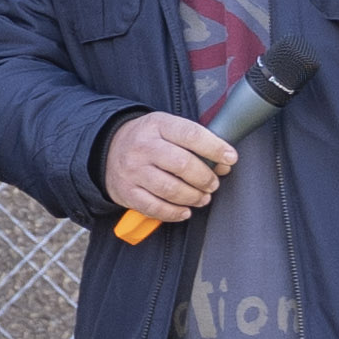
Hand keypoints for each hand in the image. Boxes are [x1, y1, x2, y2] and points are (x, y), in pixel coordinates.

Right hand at [104, 113, 236, 228]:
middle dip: (205, 178)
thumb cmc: (149, 140)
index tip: (230, 158)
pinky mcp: (126, 192)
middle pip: (182, 164)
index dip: (215, 148)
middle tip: (212, 184)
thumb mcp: (168, 128)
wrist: (108, 149)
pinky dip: (174, 213)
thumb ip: (196, 142)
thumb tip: (223, 163)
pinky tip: (184, 210)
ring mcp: (133, 170)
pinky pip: (154, 207)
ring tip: (202, 197)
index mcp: (158, 125)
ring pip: (170, 189)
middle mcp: (143, 147)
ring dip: (193, 197)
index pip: (191, 135)